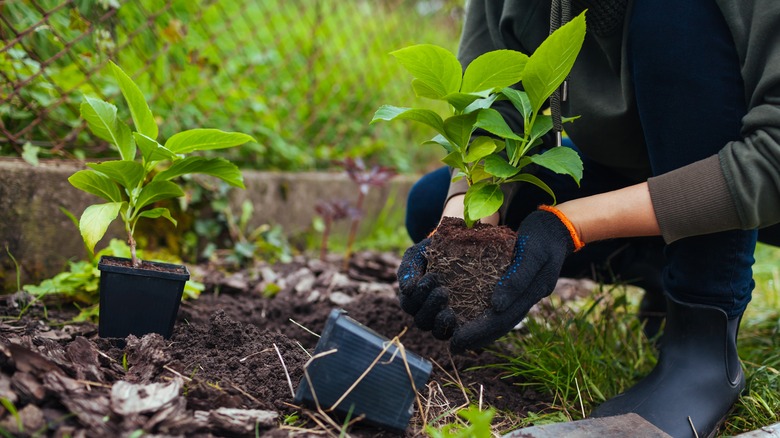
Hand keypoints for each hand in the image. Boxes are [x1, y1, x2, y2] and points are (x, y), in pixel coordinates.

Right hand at [397, 238, 457, 339]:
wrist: (460, 246)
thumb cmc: (434, 250)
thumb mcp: (417, 254)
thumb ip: (408, 269)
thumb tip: (407, 290)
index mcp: (413, 297)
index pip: (409, 304)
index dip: (417, 295)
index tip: (431, 276)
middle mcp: (426, 311)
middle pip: (421, 321)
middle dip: (430, 307)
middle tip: (443, 291)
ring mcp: (443, 318)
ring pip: (436, 331)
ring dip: (440, 323)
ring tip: (449, 311)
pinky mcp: (462, 321)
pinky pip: (454, 334)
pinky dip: (454, 329)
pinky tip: (458, 318)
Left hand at [450, 206, 583, 352]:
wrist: (557, 226)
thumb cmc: (542, 235)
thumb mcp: (531, 252)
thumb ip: (516, 278)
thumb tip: (496, 306)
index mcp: (533, 293)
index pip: (503, 320)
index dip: (479, 332)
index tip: (457, 340)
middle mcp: (529, 298)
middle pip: (501, 324)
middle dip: (477, 337)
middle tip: (453, 345)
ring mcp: (526, 294)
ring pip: (503, 319)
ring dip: (482, 330)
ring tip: (459, 336)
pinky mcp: (521, 287)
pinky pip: (504, 307)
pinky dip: (488, 315)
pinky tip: (472, 316)